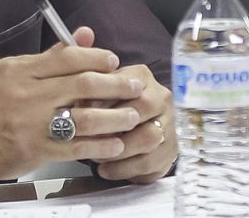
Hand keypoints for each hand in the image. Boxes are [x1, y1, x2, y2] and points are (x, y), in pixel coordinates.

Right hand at [0, 26, 147, 181]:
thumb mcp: (14, 70)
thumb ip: (52, 57)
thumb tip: (86, 34)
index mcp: (22, 71)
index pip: (68, 58)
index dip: (96, 58)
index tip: (114, 62)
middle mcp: (28, 96)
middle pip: (81, 85)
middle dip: (115, 85)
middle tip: (136, 86)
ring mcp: (33, 125)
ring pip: (83, 118)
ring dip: (114, 117)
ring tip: (132, 115)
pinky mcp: (36, 151)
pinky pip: (75, 147)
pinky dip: (99, 145)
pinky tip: (115, 143)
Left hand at [92, 65, 175, 182]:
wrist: (134, 131)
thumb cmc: (110, 110)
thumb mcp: (100, 95)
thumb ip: (91, 95)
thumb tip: (79, 107)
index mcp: (142, 78)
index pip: (126, 86)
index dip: (102, 102)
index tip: (82, 114)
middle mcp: (161, 98)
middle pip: (142, 109)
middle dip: (112, 127)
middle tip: (90, 139)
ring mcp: (170, 124)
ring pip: (148, 137)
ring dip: (118, 150)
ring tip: (97, 157)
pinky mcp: (170, 151)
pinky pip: (149, 162)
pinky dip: (123, 168)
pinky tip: (106, 170)